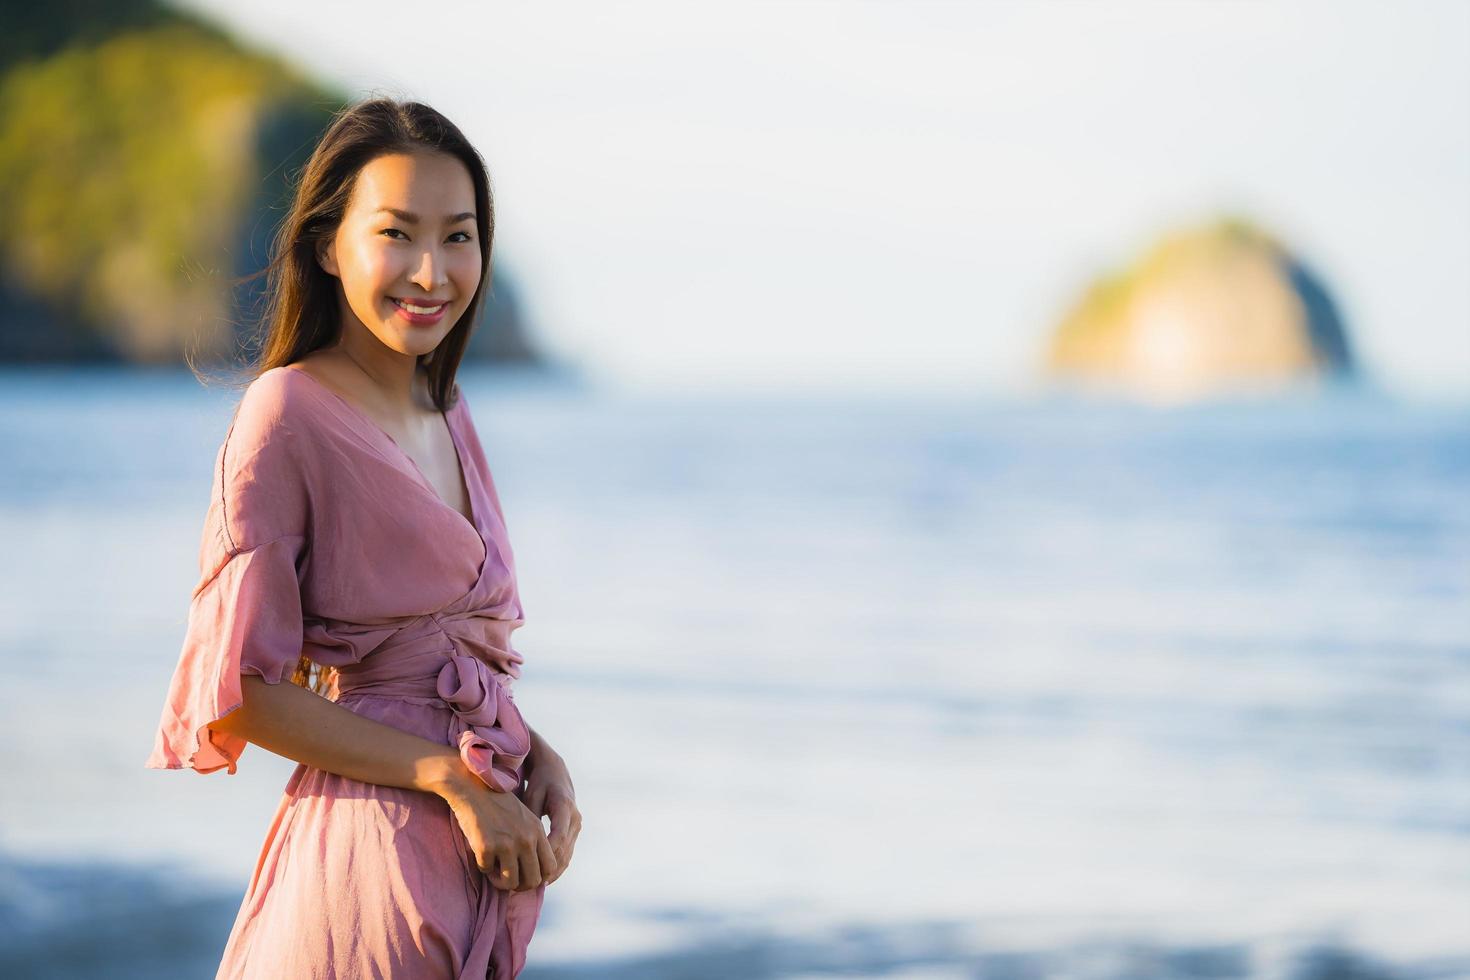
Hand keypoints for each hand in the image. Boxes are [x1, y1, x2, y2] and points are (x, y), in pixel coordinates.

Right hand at [440, 771, 558, 891]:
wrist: (473, 787)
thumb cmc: (497, 805)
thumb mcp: (524, 819)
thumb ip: (533, 841)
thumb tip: (538, 876)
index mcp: (537, 831)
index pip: (550, 867)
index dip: (539, 878)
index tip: (526, 877)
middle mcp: (526, 838)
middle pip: (533, 881)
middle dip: (520, 885)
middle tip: (508, 879)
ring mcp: (507, 843)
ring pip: (510, 882)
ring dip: (500, 881)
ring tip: (493, 871)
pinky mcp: (486, 846)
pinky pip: (487, 871)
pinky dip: (483, 867)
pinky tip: (480, 855)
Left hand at [522, 747, 580, 885]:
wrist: (555, 771)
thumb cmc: (538, 782)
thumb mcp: (530, 795)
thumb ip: (528, 818)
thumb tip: (521, 844)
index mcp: (564, 806)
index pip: (557, 837)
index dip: (545, 856)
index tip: (529, 869)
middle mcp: (574, 817)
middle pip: (563, 850)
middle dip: (547, 869)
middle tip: (530, 884)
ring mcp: (576, 825)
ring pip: (567, 855)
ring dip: (552, 872)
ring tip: (535, 885)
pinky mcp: (574, 831)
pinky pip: (567, 854)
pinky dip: (556, 867)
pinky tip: (543, 879)